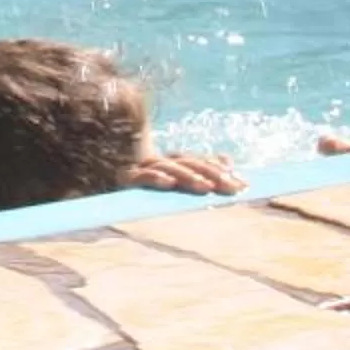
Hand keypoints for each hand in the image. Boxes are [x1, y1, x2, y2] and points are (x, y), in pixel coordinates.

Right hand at [125, 151, 245, 195]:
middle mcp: (159, 161)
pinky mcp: (125, 178)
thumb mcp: (176, 182)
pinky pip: (141, 177)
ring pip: (168, 167)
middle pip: (189, 162)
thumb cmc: (142, 190)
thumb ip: (201, 170)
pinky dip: (155, 178)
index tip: (245, 184)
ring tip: (207, 187)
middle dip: (212, 174)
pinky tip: (169, 183)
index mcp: (171, 162)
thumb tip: (228, 160)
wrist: (105, 184)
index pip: (199, 161)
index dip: (221, 170)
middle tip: (233, 186)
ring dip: (188, 176)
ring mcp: (142, 168)